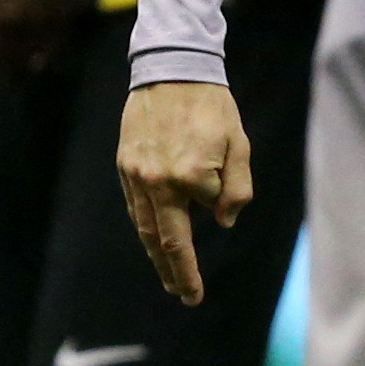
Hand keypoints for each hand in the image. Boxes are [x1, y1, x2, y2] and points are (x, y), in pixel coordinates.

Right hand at [117, 82, 251, 304]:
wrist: (171, 68)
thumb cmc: (212, 105)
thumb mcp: (238, 141)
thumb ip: (236, 186)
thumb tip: (223, 221)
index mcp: (189, 174)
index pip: (210, 205)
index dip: (220, 196)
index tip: (222, 200)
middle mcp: (158, 180)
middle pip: (167, 239)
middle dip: (178, 271)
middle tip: (187, 296)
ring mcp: (137, 175)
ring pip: (147, 228)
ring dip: (159, 258)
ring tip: (170, 281)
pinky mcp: (125, 166)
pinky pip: (136, 208)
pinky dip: (147, 228)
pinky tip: (154, 242)